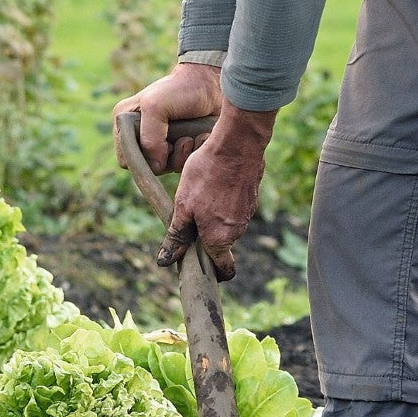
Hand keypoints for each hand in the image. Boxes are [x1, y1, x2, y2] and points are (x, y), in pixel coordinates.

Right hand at [115, 60, 226, 173]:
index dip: (143, 159)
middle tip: (181, 139)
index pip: (126, 160)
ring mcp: (162, 145)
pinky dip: (193, 154)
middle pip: (148, 167)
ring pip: (167, 169)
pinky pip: (184, 165)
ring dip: (182, 155)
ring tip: (191, 137)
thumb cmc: (179, 90)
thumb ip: (149, 139)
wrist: (211, 85)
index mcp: (126, 126)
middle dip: (167, 157)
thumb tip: (156, 166)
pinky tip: (199, 138)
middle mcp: (141, 138)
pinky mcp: (181, 149)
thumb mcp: (155, 107)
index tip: (161, 144)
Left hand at [168, 106, 273, 277]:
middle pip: (221, 245)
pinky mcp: (251, 198)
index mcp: (219, 238)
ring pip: (227, 225)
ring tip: (201, 194)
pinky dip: (224, 202)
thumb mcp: (183, 205)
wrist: (237, 144)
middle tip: (188, 218)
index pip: (223, 269)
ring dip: (214, 217)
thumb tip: (166, 260)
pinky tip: (213, 184)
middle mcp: (237, 231)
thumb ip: (177, 235)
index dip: (211, 272)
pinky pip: (235, 208)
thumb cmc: (206, 174)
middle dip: (205, 237)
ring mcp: (247, 214)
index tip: (199, 268)